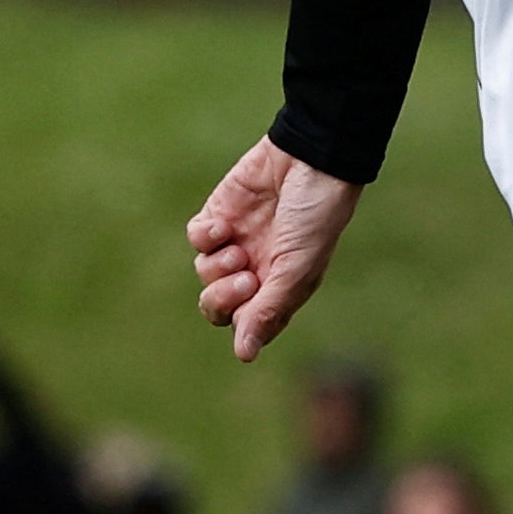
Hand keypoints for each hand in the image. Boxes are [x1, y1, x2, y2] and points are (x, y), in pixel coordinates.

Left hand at [187, 136, 362, 362]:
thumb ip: (268, 310)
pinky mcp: (219, 215)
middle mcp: (257, 269)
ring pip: (204, 273)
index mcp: (281, 288)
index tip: (251, 305)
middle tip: (244, 279)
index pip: (249, 324)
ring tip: (238, 250)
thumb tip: (244, 354)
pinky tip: (225, 226)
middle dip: (222, 299)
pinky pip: (197, 239)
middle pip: (217, 307)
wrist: (310, 159)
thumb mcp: (296, 268)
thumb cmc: (315, 216)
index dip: (244, 322)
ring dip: (216, 267)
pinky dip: (205, 237)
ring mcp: (237, 242)